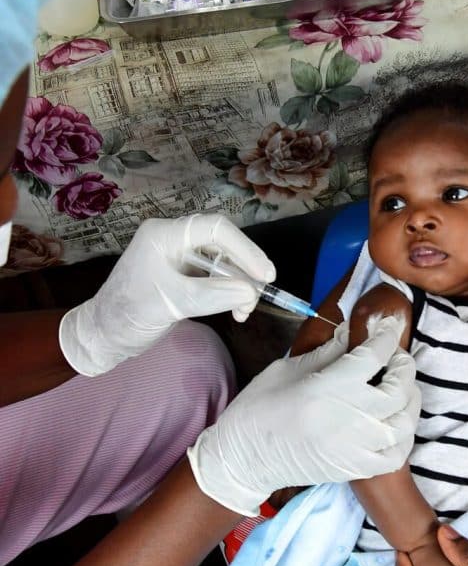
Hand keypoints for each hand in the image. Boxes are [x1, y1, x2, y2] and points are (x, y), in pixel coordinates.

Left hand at [59, 214, 274, 375]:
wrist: (104, 336)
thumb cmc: (129, 314)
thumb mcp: (173, 303)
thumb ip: (214, 295)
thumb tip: (250, 291)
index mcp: (165, 235)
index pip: (215, 229)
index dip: (245, 249)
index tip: (264, 275)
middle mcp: (174, 240)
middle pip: (223, 244)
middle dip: (245, 269)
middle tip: (260, 293)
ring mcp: (180, 258)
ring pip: (224, 262)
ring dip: (240, 285)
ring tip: (244, 311)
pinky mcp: (185, 276)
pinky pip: (217, 278)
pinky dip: (230, 293)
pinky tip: (236, 310)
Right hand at [187, 315, 421, 514]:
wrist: (243, 457)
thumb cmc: (260, 407)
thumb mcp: (289, 368)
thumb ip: (328, 351)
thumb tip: (353, 330)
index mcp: (330, 386)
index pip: (374, 354)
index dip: (387, 334)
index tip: (389, 323)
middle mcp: (349, 416)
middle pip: (399, 388)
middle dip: (404, 365)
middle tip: (397, 356)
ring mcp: (355, 446)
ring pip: (404, 422)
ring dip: (410, 401)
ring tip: (402, 388)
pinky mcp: (355, 468)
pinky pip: (395, 455)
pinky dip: (403, 437)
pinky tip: (396, 423)